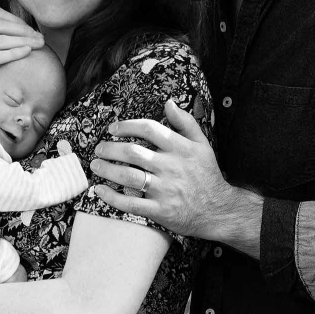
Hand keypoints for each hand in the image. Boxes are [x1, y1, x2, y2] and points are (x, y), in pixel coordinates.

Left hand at [91, 99, 232, 239]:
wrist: (218, 210)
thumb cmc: (207, 175)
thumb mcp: (202, 145)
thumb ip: (186, 122)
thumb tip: (169, 103)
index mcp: (181, 148)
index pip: (149, 129)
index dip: (127, 126)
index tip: (113, 129)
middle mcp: (171, 167)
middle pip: (132, 152)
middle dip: (110, 148)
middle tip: (99, 148)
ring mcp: (165, 189)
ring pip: (128, 176)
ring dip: (107, 170)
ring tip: (95, 165)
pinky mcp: (160, 210)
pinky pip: (130, 203)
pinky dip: (112, 196)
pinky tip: (100, 190)